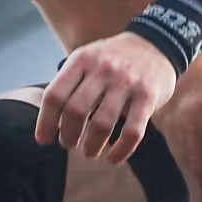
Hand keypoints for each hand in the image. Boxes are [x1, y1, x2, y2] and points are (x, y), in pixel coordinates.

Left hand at [37, 33, 177, 162]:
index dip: (45, 122)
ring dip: (91, 146)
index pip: (55, 95)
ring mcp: (127, 82)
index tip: (44, 139)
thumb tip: (49, 123)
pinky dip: (120, 151)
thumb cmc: (112, 60)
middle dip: (68, 136)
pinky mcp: (148, 96)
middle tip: (69, 144)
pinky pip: (132, 132)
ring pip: (101, 124)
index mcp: (82, 60)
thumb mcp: (87, 58)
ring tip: (89, 152)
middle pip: (75, 111)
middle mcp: (103, 69)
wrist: (156, 43)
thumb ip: (69, 83)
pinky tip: (113, 158)